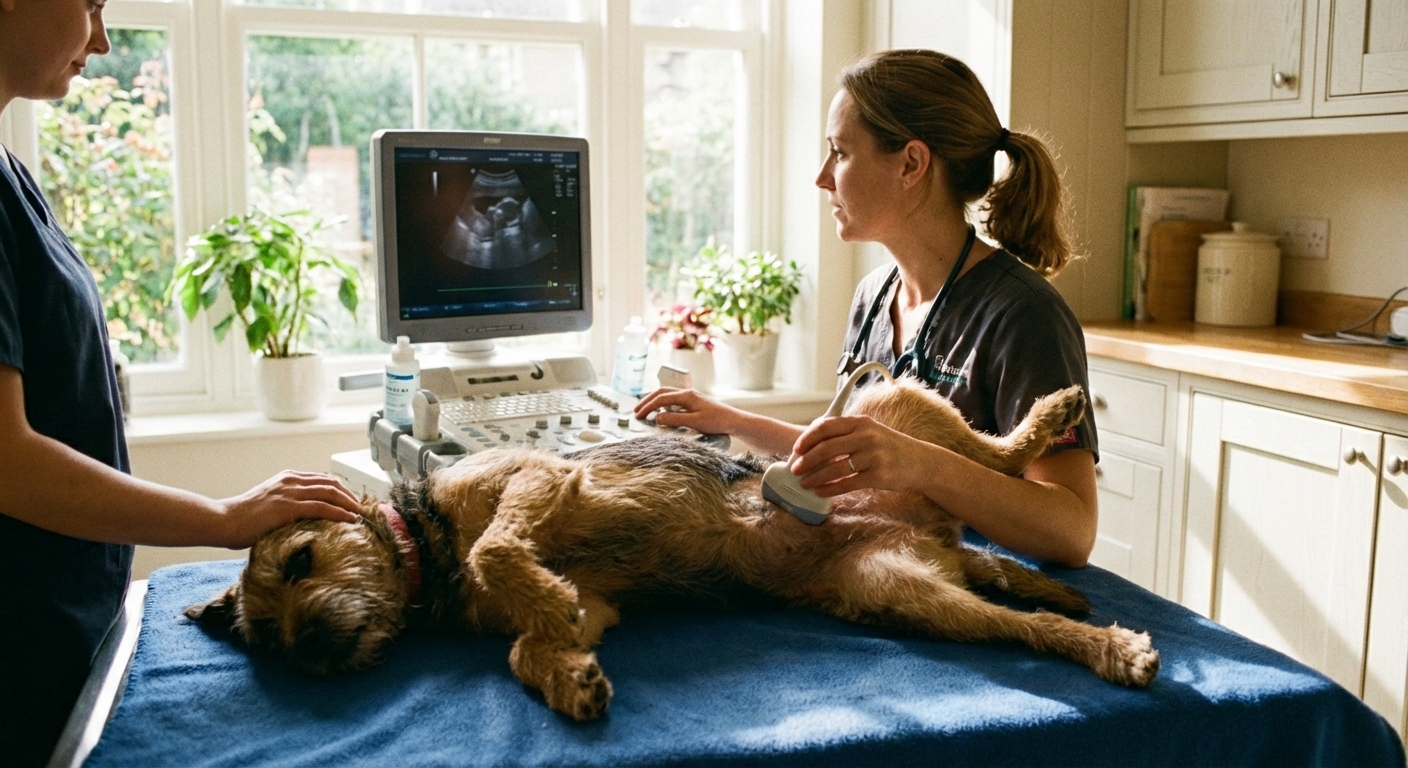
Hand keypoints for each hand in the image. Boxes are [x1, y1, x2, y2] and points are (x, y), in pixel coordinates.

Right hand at [217, 470, 360, 548]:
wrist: (224, 520)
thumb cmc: (244, 519)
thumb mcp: (270, 504)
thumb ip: (288, 504)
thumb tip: (307, 517)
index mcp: (288, 478)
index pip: (323, 479)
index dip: (342, 490)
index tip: (352, 501)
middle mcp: (291, 481)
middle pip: (331, 483)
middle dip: (350, 496)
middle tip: (361, 509)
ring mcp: (290, 492)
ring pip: (330, 493)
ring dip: (350, 504)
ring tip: (360, 515)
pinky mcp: (288, 507)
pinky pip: (322, 507)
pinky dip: (340, 512)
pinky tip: (350, 519)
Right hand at [632, 387, 743, 435]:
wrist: (734, 420)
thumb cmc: (716, 422)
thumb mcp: (694, 422)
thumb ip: (674, 419)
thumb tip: (657, 418)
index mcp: (686, 396)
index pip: (661, 399)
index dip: (647, 407)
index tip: (638, 417)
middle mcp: (687, 393)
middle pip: (661, 392)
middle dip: (647, 401)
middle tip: (636, 412)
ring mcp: (691, 397)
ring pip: (667, 394)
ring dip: (654, 401)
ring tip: (644, 411)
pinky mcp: (694, 402)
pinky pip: (673, 399)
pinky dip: (663, 404)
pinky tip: (661, 412)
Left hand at [789, 414, 932, 497]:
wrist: (919, 461)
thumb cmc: (888, 446)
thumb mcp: (869, 431)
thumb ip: (845, 433)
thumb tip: (812, 443)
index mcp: (860, 422)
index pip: (826, 426)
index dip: (808, 438)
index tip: (797, 449)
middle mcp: (867, 436)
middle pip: (827, 448)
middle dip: (807, 460)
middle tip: (795, 470)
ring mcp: (874, 456)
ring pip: (836, 468)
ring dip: (816, 477)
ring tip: (804, 484)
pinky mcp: (879, 476)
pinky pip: (848, 484)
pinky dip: (830, 489)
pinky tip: (820, 492)